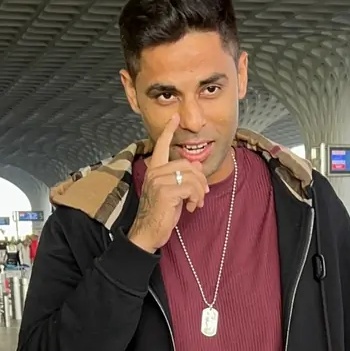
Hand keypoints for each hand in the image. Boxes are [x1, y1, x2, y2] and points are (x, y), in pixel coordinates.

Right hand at [128, 116, 208, 252]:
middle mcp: (155, 172)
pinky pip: (191, 188)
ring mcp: (159, 181)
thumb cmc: (160, 213)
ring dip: (200, 192)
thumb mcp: (172, 192)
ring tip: (196, 203)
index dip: (169, 131)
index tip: (175, 117)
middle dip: (200, 181)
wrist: (148, 232)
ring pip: (192, 176)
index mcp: (154, 169)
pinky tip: (191, 207)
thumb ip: (181, 178)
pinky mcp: (165, 192)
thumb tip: (198, 167)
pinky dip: (196, 198)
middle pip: (188, 164)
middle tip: (201, 195)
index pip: (161, 145)